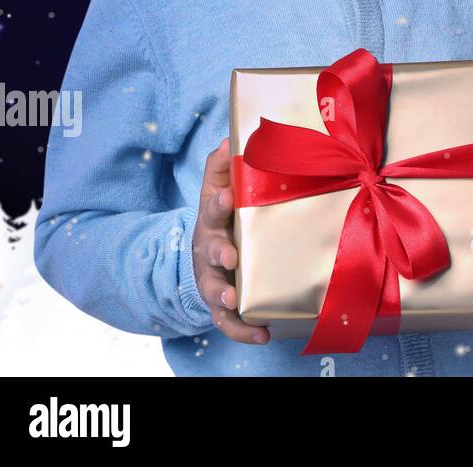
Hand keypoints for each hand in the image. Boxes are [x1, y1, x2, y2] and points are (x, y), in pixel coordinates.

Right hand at [193, 137, 270, 343]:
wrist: (210, 250)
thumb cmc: (225, 214)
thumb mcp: (221, 185)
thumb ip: (224, 164)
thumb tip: (229, 139)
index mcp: (213, 219)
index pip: (214, 207)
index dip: (220, 201)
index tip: (229, 195)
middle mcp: (209, 251)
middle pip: (210, 253)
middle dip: (219, 253)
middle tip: (231, 256)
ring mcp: (214, 280)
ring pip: (214, 291)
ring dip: (223, 296)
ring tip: (234, 300)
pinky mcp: (223, 304)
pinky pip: (229, 322)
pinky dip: (243, 330)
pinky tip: (263, 334)